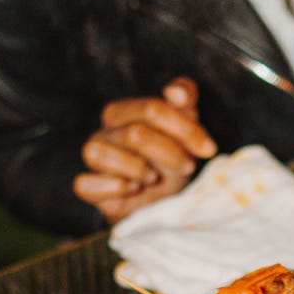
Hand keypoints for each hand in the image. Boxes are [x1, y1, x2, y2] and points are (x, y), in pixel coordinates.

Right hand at [73, 78, 216, 224]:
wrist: (159, 202)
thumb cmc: (170, 162)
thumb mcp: (184, 130)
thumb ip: (184, 100)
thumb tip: (175, 91)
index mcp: (123, 113)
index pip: (151, 110)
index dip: (184, 129)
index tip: (207, 149)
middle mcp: (104, 132)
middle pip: (134, 134)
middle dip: (169, 153)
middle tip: (187, 167)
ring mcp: (93, 159)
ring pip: (102, 154)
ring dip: (139, 170)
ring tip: (154, 178)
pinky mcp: (88, 187)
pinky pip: (86, 184)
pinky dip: (114, 188)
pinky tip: (133, 189)